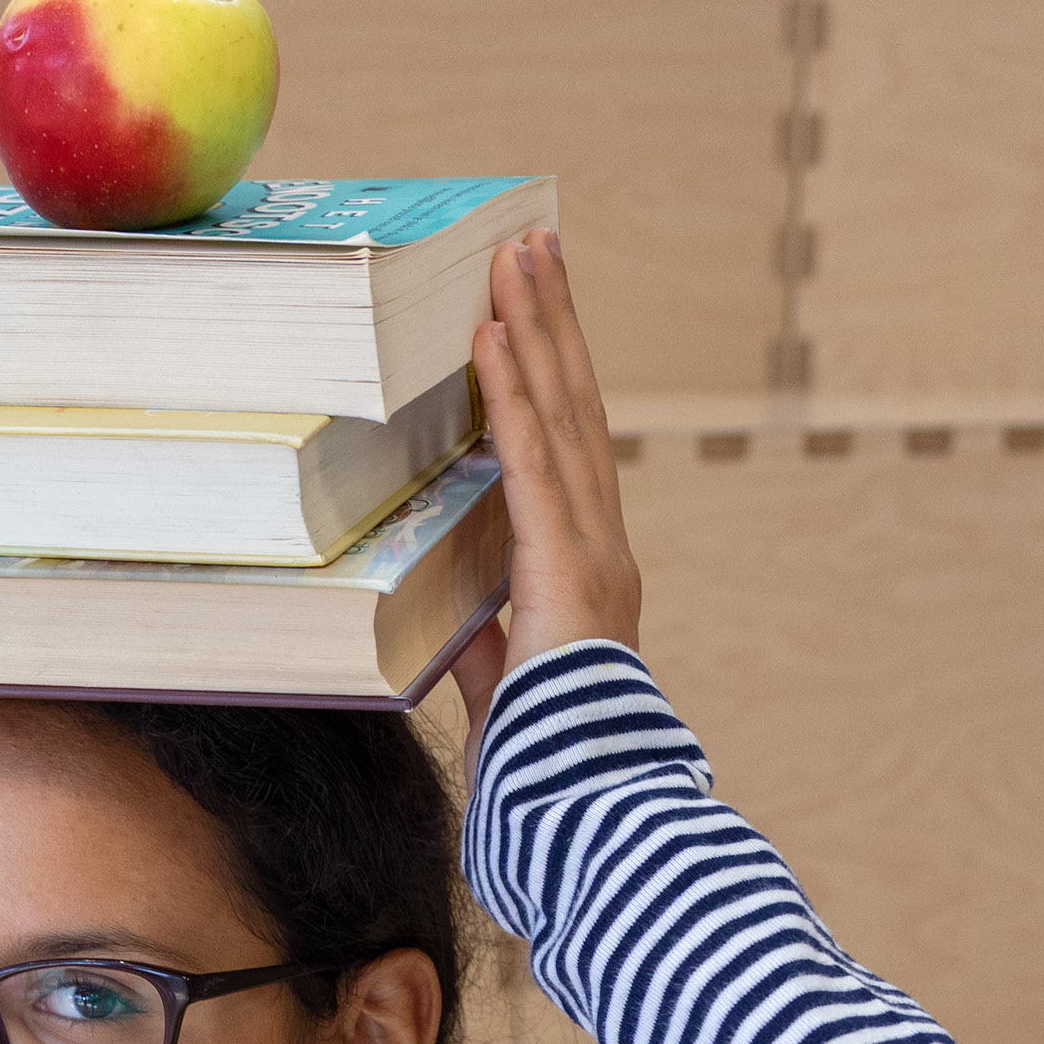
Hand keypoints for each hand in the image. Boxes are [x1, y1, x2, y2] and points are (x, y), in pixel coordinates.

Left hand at [452, 227, 642, 725]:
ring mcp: (589, 544)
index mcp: (585, 564)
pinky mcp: (562, 559)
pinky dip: (510, 391)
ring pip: (561, 411)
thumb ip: (480, 639)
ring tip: (518, 252)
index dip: (551, 371)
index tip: (531, 307)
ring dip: (538, 326)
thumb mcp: (502, 680)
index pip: (566, 446)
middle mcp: (599, 539)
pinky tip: (494, 334)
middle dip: (555, 319)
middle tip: (533, 242)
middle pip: (574, 405)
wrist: (584, 801)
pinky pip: (530, 457)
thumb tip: (444, 616)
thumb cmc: (548, 756)